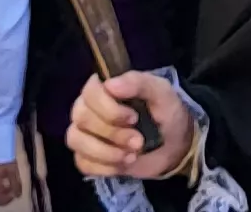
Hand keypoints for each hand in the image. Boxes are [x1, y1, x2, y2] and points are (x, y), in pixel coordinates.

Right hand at [67, 71, 191, 178]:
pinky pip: (82, 163)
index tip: (134, 118)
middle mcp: (88, 108)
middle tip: (138, 141)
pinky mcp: (87, 157)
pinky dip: (104, 167)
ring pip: (77, 140)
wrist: (174, 145)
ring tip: (132, 155)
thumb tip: (110, 84)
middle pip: (82, 118)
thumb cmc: (165, 113)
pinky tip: (123, 164)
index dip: (109, 108)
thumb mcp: (161, 92)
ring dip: (106, 152)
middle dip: (113, 133)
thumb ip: (138, 83)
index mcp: (103, 88)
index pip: (89, 92)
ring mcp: (84, 134)